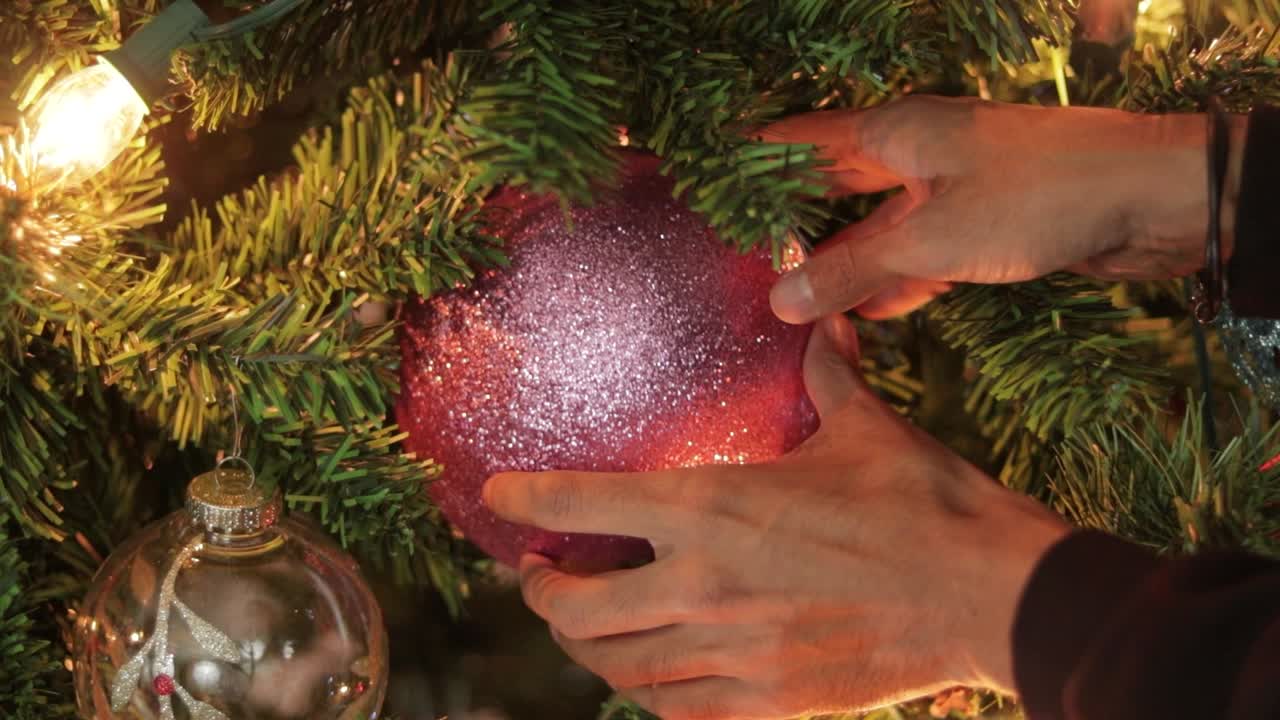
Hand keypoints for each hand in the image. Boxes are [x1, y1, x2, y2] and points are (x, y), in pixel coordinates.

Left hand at [483, 315, 1069, 718]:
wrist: (988, 596)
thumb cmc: (925, 503)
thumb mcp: (866, 428)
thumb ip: (826, 373)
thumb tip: (819, 313)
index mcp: (716, 506)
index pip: (585, 501)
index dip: (525, 499)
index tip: (496, 496)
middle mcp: (706, 584)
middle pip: (578, 607)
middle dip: (542, 593)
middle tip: (540, 576)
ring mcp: (732, 653)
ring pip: (618, 667)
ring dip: (584, 647)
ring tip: (581, 627)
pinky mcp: (768, 703)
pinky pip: (675, 710)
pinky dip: (645, 692)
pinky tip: (646, 674)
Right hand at [762, 96, 1247, 323]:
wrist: (1152, 199)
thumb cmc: (1037, 197)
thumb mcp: (931, 240)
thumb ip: (851, 272)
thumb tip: (777, 301)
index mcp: (892, 132)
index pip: (795, 141)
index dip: (746, 161)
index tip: (698, 184)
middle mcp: (914, 153)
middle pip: (831, 183)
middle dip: (787, 220)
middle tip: (735, 256)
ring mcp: (949, 188)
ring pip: (874, 225)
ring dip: (839, 261)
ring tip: (787, 298)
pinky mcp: (982, 224)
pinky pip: (917, 252)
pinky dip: (890, 280)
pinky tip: (863, 315)